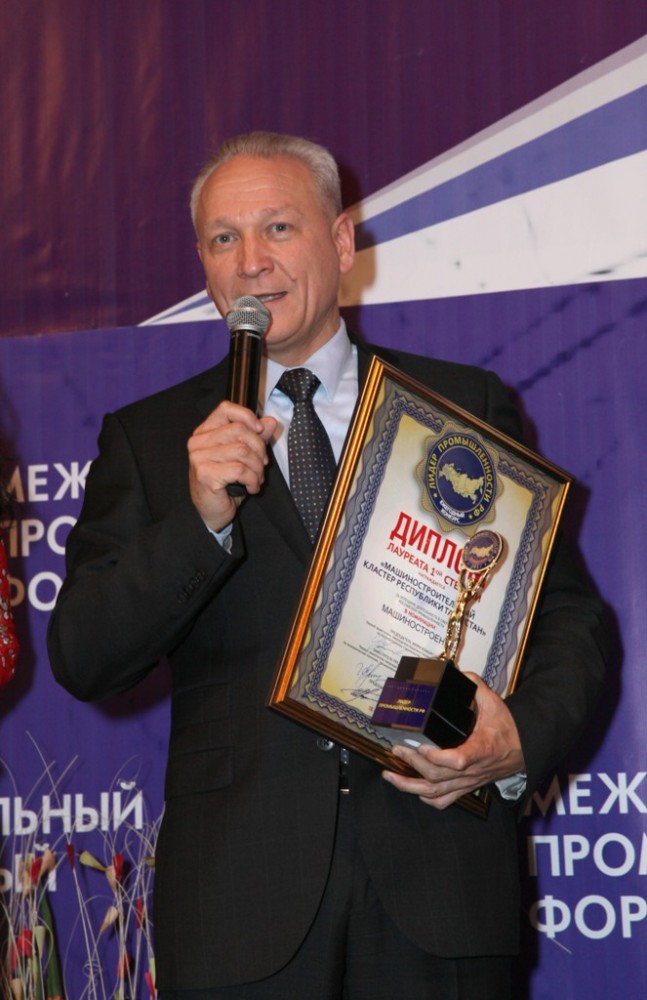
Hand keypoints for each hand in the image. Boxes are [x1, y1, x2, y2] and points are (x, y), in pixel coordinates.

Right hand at [188, 401, 277, 531]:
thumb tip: (269, 421)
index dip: (247, 416)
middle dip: (259, 449)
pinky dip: (253, 480)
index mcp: (205, 432)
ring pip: (242, 451)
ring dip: (257, 467)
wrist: (211, 512)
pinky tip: (251, 488)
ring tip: (257, 478)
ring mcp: (199, 458)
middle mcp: (198, 442)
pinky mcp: (205, 474)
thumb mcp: (243, 457)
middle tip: (262, 464)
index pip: (225, 409)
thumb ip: (255, 437)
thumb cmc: (225, 483)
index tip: (260, 430)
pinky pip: (240, 469)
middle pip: (239, 430)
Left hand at [382, 673, 524, 809]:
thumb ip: (476, 686)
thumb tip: (459, 674)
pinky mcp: (465, 787)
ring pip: (436, 792)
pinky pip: (444, 800)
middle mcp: (473, 769)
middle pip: (439, 776)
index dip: (437, 757)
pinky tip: (413, 790)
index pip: (458, 760)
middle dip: (413, 763)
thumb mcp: (494, 703)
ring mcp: (468, 781)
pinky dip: (426, 797)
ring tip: (390, 775)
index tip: (421, 745)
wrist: (523, 749)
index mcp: (481, 748)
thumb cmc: (507, 728)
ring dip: (410, 786)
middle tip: (398, 748)